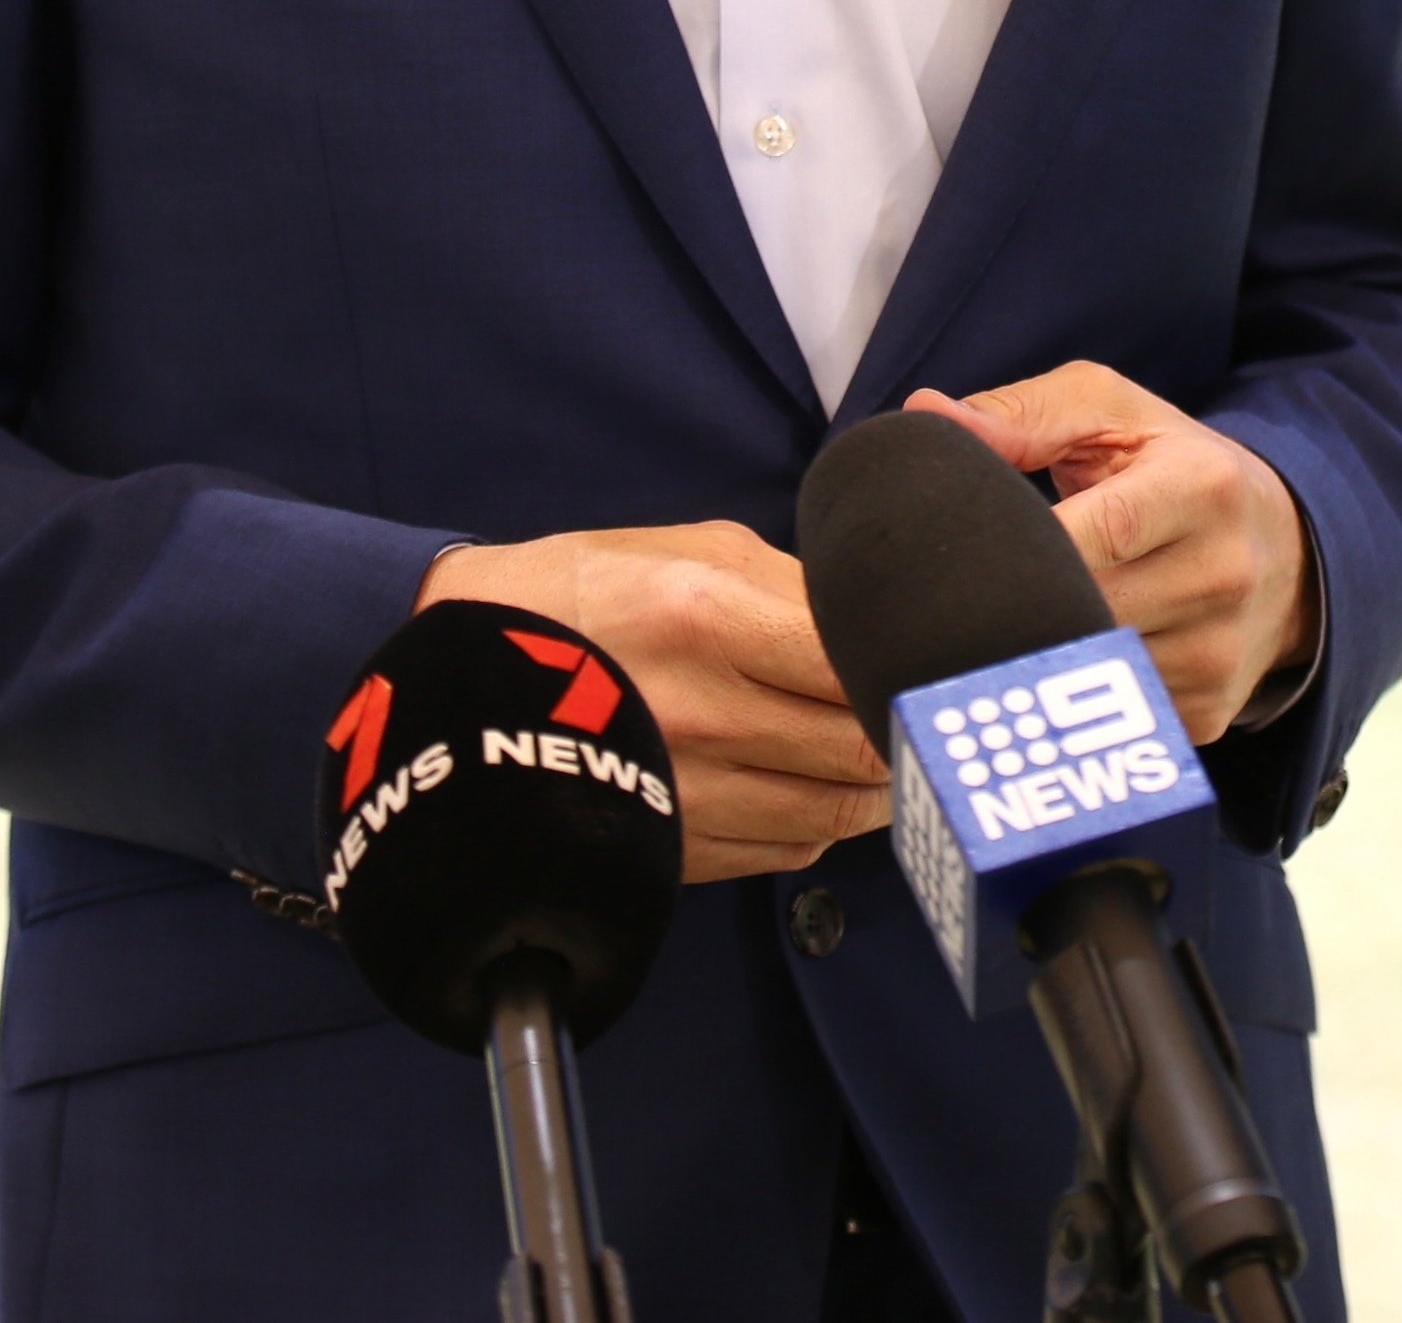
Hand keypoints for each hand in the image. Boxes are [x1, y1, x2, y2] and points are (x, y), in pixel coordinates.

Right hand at [418, 522, 886, 881]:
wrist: (461, 679)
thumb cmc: (585, 597)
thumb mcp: (696, 551)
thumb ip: (800, 589)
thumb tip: (884, 631)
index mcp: (709, 618)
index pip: (859, 662)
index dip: (915, 670)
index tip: (940, 667)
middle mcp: (702, 713)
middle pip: (861, 747)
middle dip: (907, 732)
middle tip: (930, 716)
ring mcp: (686, 791)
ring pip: (835, 811)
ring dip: (879, 787)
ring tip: (888, 753)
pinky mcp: (674, 847)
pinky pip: (789, 850)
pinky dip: (821, 822)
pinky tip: (817, 787)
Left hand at [907, 364, 1313, 742]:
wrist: (1286, 549)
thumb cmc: (1174, 469)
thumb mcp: (1114, 414)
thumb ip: (1022, 413)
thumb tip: (926, 415)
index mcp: (1202, 485)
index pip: (1096, 531)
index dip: (1021, 550)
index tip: (959, 551)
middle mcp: (1222, 574)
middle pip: (1083, 611)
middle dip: (1014, 607)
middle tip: (956, 598)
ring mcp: (1218, 654)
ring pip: (1086, 674)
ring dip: (1036, 654)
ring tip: (1005, 625)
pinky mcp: (1206, 714)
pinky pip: (1106, 717)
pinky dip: (1070, 695)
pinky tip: (1057, 666)